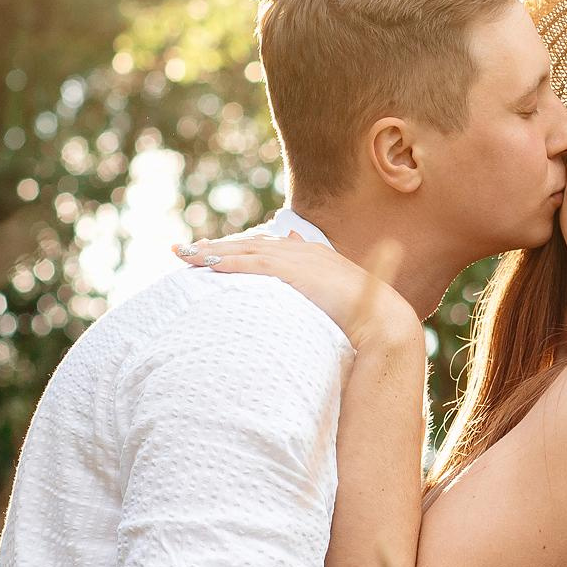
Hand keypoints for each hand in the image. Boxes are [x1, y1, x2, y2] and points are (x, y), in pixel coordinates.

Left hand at [174, 231, 420, 348]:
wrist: (383, 322)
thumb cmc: (367, 322)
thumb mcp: (338, 305)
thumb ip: (319, 297)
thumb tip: (308, 308)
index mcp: (316, 256)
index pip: (269, 248)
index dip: (241, 250)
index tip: (216, 253)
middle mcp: (305, 251)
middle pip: (252, 244)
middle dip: (218, 246)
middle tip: (186, 250)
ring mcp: (299, 258)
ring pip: (245, 249)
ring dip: (212, 252)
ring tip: (183, 255)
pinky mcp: (292, 270)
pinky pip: (250, 263)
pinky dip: (225, 262)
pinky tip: (203, 266)